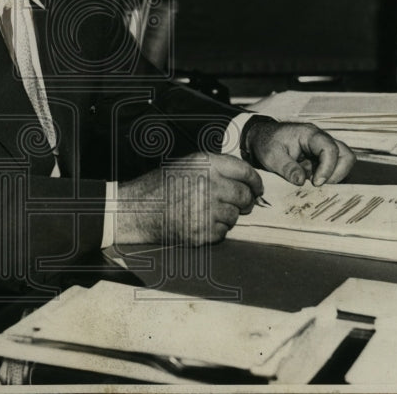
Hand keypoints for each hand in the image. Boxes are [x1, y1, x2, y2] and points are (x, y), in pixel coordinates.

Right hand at [113, 153, 262, 245]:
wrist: (138, 209)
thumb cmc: (162, 185)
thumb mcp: (188, 164)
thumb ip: (216, 168)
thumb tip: (246, 179)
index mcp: (206, 164)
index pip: (245, 171)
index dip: (256, 181)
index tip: (258, 188)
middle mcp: (209, 185)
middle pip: (244, 196)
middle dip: (247, 201)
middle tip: (243, 204)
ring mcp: (206, 210)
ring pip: (235, 216)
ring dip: (229, 215)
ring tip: (211, 211)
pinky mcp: (202, 231)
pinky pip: (224, 232)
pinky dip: (218, 230)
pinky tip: (203, 222)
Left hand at [244, 119, 355, 186]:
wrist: (262, 138)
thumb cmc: (267, 143)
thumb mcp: (271, 156)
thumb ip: (286, 168)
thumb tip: (301, 181)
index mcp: (309, 134)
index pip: (330, 148)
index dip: (327, 168)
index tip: (315, 183)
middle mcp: (321, 139)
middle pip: (345, 154)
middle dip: (337, 173)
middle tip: (319, 184)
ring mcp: (323, 149)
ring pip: (343, 161)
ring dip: (334, 175)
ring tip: (315, 183)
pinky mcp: (321, 158)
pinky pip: (334, 168)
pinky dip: (327, 177)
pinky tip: (312, 182)